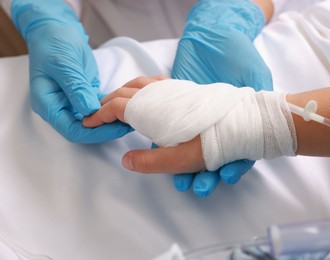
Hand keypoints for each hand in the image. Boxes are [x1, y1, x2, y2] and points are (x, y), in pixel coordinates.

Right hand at [11, 0, 130, 142]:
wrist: (56, 29)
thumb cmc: (54, 44)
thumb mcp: (64, 65)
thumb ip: (76, 89)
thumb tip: (91, 111)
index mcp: (49, 104)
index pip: (72, 130)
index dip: (95, 133)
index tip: (116, 128)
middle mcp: (60, 107)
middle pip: (84, 129)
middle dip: (107, 129)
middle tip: (131, 122)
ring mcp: (73, 102)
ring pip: (94, 120)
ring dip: (112, 120)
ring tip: (133, 115)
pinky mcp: (84, 95)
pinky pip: (99, 108)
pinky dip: (112, 108)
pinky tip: (128, 106)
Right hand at [83, 76, 205, 172]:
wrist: (241, 122)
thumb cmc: (211, 141)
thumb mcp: (178, 158)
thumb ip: (149, 161)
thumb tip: (124, 159)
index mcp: (152, 109)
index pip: (118, 108)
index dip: (100, 115)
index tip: (88, 121)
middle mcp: (160, 93)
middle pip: (127, 91)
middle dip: (110, 100)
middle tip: (99, 110)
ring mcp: (174, 88)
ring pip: (142, 83)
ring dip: (126, 91)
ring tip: (117, 99)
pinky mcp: (186, 89)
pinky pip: (158, 82)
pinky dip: (145, 85)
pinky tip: (148, 91)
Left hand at [171, 0, 272, 196]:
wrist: (215, 35)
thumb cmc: (240, 56)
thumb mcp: (256, 74)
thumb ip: (261, 93)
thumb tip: (274, 113)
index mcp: (238, 126)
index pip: (238, 154)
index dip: (234, 168)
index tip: (228, 176)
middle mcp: (215, 129)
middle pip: (212, 160)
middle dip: (206, 176)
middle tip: (199, 187)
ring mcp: (194, 122)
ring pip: (189, 152)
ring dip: (185, 169)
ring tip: (181, 182)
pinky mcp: (175, 111)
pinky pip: (168, 131)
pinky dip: (162, 144)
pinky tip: (159, 156)